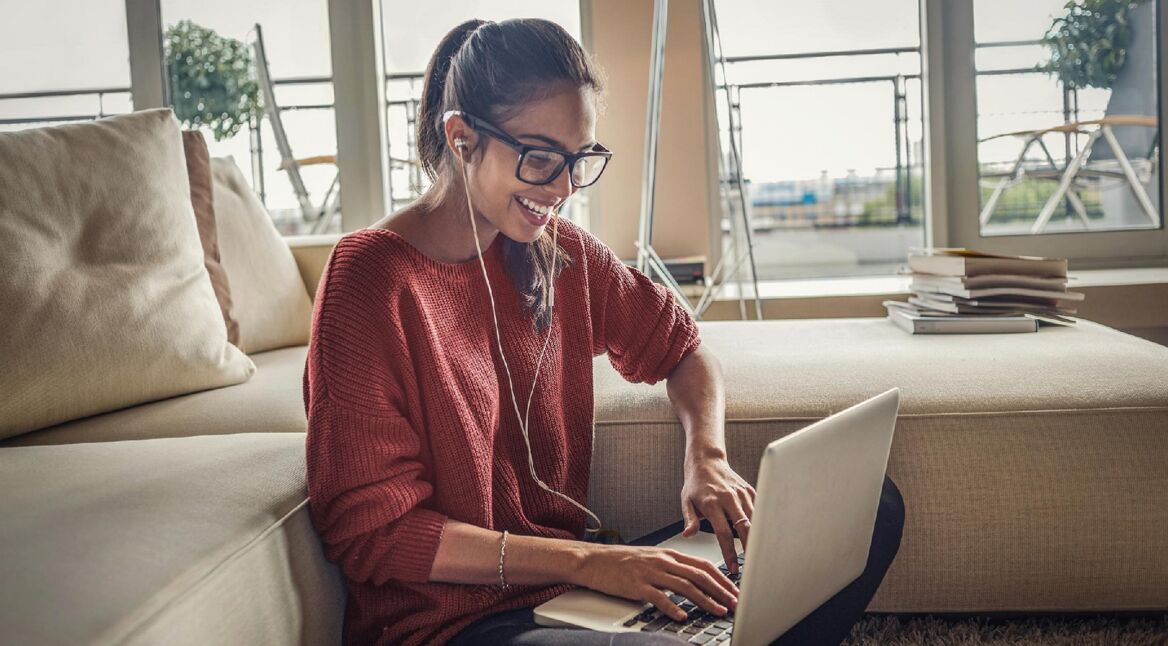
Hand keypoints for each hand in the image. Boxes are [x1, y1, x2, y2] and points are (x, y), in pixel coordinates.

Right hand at [575, 544, 738, 621]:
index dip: (722, 578)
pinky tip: (682, 616)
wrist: (594, 560)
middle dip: (720, 590)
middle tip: (734, 603)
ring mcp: (650, 573)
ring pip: (684, 586)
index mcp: (668, 554)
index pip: (703, 565)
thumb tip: (693, 579)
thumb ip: (672, 566)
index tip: (735, 591)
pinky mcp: (636, 585)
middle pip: (699, 575)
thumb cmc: (621, 561)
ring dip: (705, 600)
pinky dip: (672, 607)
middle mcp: (662, 561)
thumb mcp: (651, 558)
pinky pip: (658, 597)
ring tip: (718, 610)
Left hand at [681, 457, 755, 573]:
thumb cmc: (696, 483)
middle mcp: (729, 498)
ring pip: (756, 520)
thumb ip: (689, 520)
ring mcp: (741, 494)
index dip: (730, 553)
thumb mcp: (686, 501)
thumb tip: (688, 535)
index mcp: (712, 503)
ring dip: (758, 538)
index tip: (733, 567)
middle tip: (752, 565)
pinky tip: (761, 537)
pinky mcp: (750, 491)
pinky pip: (759, 510)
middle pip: (745, 528)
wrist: (707, 460)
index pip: (724, 534)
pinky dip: (761, 523)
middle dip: (750, 549)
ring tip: (759, 555)